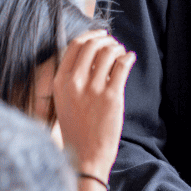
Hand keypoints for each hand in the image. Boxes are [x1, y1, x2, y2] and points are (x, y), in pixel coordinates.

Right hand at [51, 32, 134, 178]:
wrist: (86, 155)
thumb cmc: (77, 129)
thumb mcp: (64, 101)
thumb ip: (72, 79)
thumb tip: (91, 56)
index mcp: (60, 82)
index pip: (75, 46)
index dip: (90, 36)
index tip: (101, 34)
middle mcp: (75, 82)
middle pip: (92, 45)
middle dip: (106, 40)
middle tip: (114, 44)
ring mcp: (93, 89)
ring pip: (108, 53)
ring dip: (118, 48)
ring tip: (122, 52)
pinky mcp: (112, 97)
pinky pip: (122, 66)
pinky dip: (128, 58)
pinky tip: (130, 58)